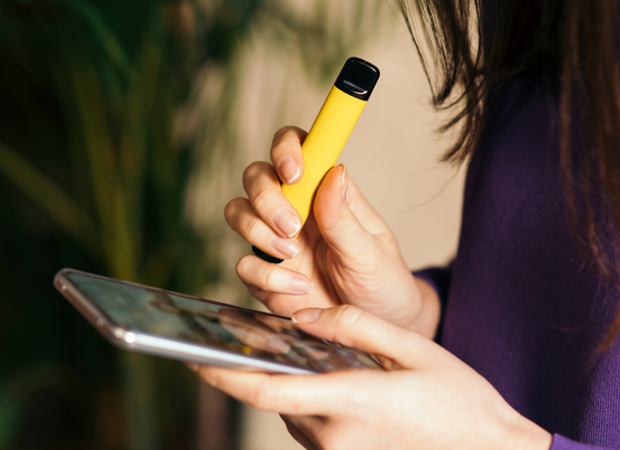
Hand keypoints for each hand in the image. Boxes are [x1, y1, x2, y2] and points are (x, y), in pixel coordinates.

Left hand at [191, 305, 552, 449]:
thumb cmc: (459, 401)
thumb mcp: (413, 349)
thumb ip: (355, 326)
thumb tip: (305, 318)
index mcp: (350, 403)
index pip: (266, 392)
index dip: (222, 375)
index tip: (191, 356)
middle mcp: (335, 437)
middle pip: (275, 399)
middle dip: (263, 369)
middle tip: (260, 335)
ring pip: (293, 413)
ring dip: (290, 385)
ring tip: (306, 353)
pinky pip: (313, 427)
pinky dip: (309, 401)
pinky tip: (331, 379)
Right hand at [225, 126, 439, 336]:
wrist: (376, 329)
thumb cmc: (381, 282)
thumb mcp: (371, 252)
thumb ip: (344, 217)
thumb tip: (334, 171)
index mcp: (325, 193)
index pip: (298, 148)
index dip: (286, 148)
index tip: (293, 172)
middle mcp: (296, 210)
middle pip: (257, 177)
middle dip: (266, 197)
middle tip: (292, 226)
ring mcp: (276, 242)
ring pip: (238, 212)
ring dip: (257, 230)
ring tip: (292, 254)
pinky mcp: (265, 276)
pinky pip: (243, 265)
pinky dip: (266, 276)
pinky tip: (299, 288)